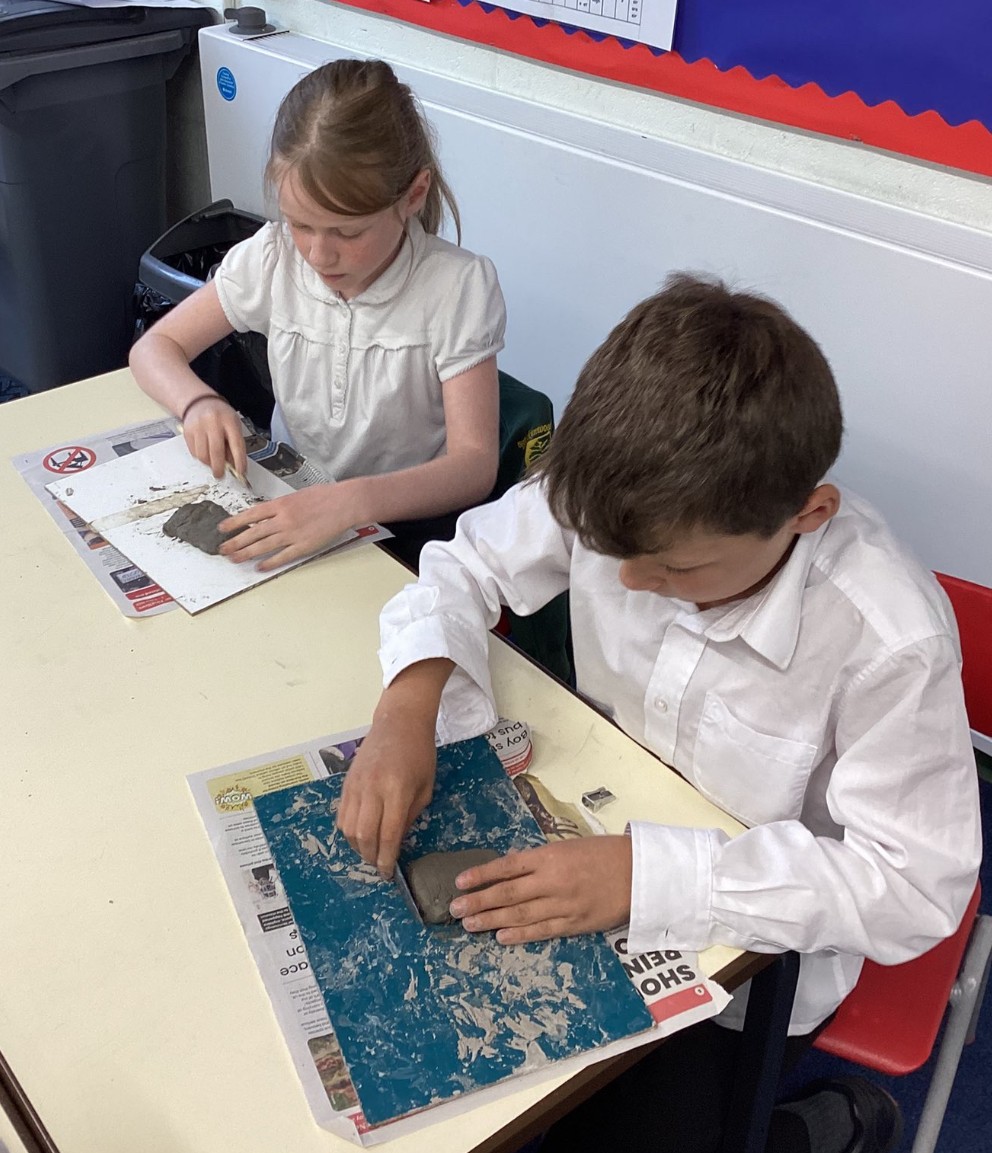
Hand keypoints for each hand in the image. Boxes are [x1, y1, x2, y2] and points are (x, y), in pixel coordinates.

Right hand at [181, 397, 246, 478]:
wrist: (200, 402)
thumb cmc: (221, 415)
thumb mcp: (233, 425)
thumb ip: (234, 444)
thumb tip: (234, 465)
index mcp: (229, 421)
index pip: (236, 445)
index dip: (239, 461)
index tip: (240, 472)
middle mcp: (213, 423)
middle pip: (216, 452)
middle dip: (219, 468)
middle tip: (221, 474)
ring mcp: (198, 427)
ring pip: (203, 455)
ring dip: (209, 463)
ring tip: (213, 461)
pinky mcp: (188, 432)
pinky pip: (194, 452)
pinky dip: (201, 457)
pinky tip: (205, 452)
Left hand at [218, 484, 356, 571]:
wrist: (344, 503)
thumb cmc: (325, 497)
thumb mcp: (297, 496)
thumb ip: (281, 507)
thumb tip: (266, 516)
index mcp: (280, 504)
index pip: (250, 514)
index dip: (234, 522)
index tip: (223, 528)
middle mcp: (282, 520)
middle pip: (252, 533)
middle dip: (235, 542)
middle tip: (223, 549)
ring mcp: (292, 534)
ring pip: (263, 546)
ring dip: (246, 553)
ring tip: (235, 558)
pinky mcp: (303, 546)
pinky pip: (282, 556)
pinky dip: (270, 563)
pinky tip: (260, 567)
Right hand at [337, 711, 437, 878]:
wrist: (399, 722)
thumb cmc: (420, 753)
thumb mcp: (425, 787)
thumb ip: (410, 816)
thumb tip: (395, 842)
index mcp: (397, 790)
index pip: (388, 834)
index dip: (387, 858)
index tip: (389, 873)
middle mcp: (372, 789)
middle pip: (364, 835)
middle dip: (371, 857)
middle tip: (379, 865)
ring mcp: (356, 785)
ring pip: (348, 828)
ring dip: (357, 847)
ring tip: (370, 852)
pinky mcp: (346, 783)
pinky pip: (341, 815)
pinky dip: (348, 831)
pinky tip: (360, 835)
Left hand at [449, 836, 632, 943]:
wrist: (640, 873)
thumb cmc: (604, 853)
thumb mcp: (569, 846)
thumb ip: (540, 858)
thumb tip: (511, 866)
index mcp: (550, 856)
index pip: (507, 866)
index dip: (481, 875)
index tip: (459, 882)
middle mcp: (553, 881)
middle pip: (508, 893)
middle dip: (479, 901)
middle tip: (454, 909)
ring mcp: (563, 905)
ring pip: (520, 915)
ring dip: (492, 920)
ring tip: (469, 924)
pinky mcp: (575, 924)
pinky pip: (542, 931)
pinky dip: (520, 935)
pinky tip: (500, 936)